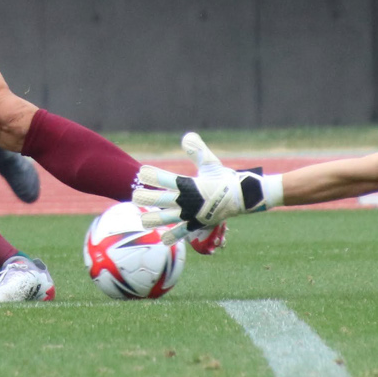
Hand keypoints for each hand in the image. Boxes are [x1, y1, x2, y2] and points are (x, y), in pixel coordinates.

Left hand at [132, 132, 280, 243]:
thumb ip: (197, 150)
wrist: (243, 197)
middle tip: (134, 196)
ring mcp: (192, 215)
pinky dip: (174, 236)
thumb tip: (186, 137)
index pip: (166, 179)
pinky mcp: (198, 224)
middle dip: (146, 198)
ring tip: (143, 220)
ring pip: (168, 218)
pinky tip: (164, 240)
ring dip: (154, 219)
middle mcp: (188, 201)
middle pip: (162, 200)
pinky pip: (184, 232)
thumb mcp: (211, 163)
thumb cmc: (225, 178)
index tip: (141, 172)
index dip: (153, 176)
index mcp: (190, 184)